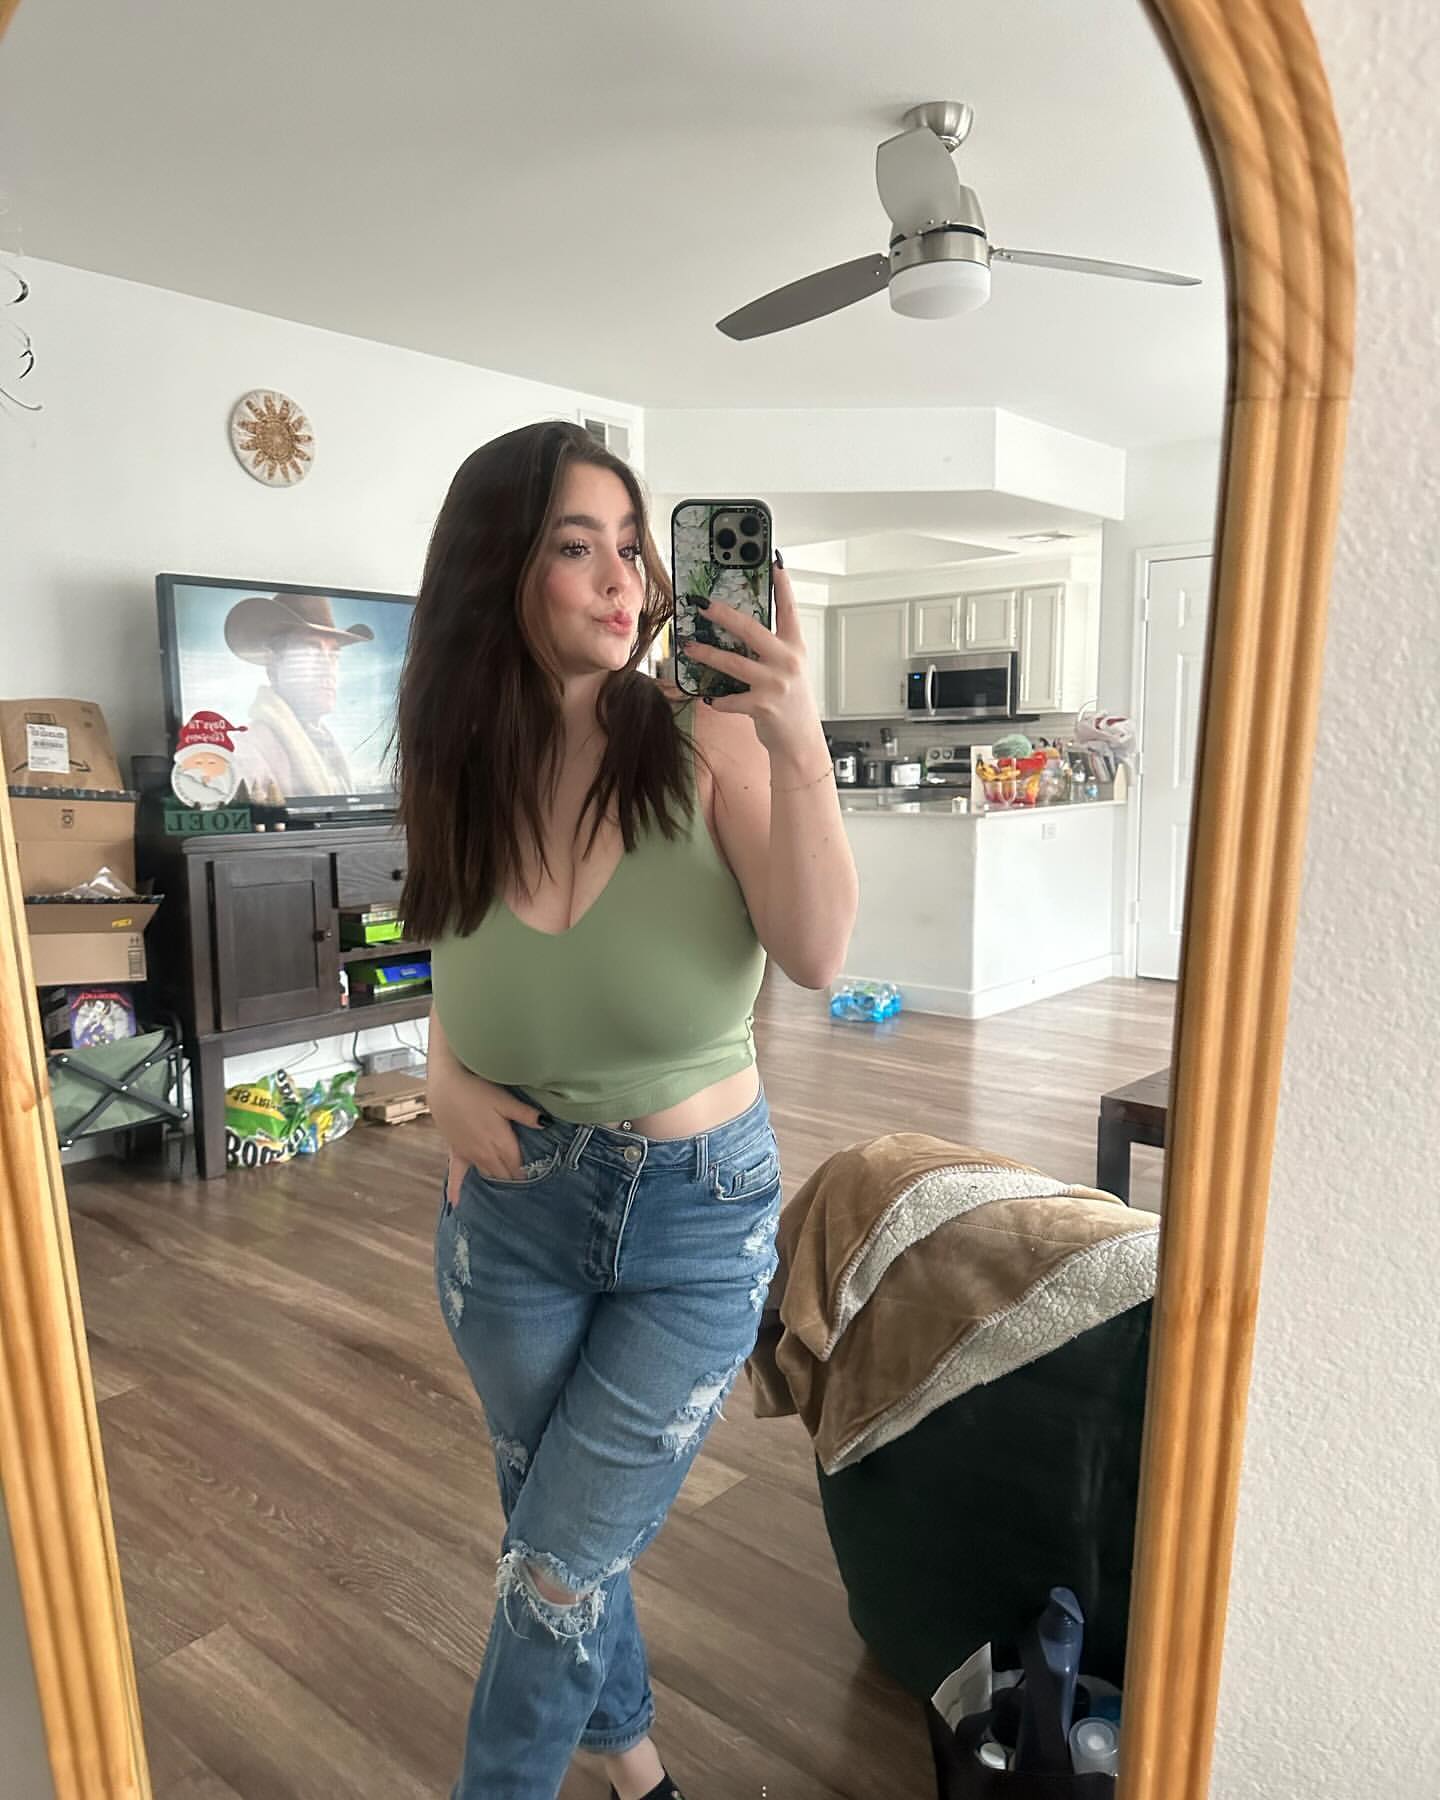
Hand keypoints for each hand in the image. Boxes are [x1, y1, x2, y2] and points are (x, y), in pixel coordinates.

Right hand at [428, 1060, 544, 1203]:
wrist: (446, 1086)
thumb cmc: (477, 1090)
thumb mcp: (505, 1099)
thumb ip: (525, 1114)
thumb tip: (547, 1123)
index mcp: (502, 1143)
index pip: (518, 1167)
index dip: (527, 1174)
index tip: (537, 1181)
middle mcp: (486, 1154)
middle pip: (504, 1174)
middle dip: (514, 1179)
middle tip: (524, 1186)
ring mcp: (470, 1155)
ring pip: (487, 1175)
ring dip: (496, 1180)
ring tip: (505, 1192)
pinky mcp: (455, 1152)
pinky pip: (455, 1176)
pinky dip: (456, 1190)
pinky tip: (455, 1204)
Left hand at [683, 563, 826, 767]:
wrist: (800, 740)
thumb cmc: (791, 702)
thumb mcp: (788, 669)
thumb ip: (770, 649)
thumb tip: (739, 630)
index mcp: (795, 647)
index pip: (789, 609)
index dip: (782, 585)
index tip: (773, 562)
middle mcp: (787, 662)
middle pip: (751, 630)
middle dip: (723, 615)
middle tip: (703, 605)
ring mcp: (775, 684)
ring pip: (732, 663)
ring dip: (707, 654)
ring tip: (689, 646)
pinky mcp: (762, 706)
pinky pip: (729, 698)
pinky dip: (716, 699)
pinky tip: (709, 698)